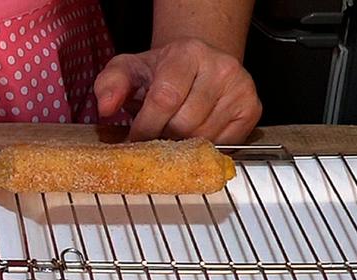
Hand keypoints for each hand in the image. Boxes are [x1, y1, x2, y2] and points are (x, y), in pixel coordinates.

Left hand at [94, 37, 261, 143]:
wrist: (196, 65)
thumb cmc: (160, 71)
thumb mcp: (128, 70)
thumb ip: (110, 85)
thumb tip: (105, 107)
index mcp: (187, 53)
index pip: (164, 99)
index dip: (145, 126)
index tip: (134, 139)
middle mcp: (220, 67)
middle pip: (184, 123)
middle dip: (163, 138)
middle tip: (154, 137)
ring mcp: (240, 88)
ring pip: (204, 137)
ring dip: (182, 146)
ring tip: (172, 135)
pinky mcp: (251, 109)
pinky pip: (224, 144)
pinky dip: (204, 148)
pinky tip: (193, 136)